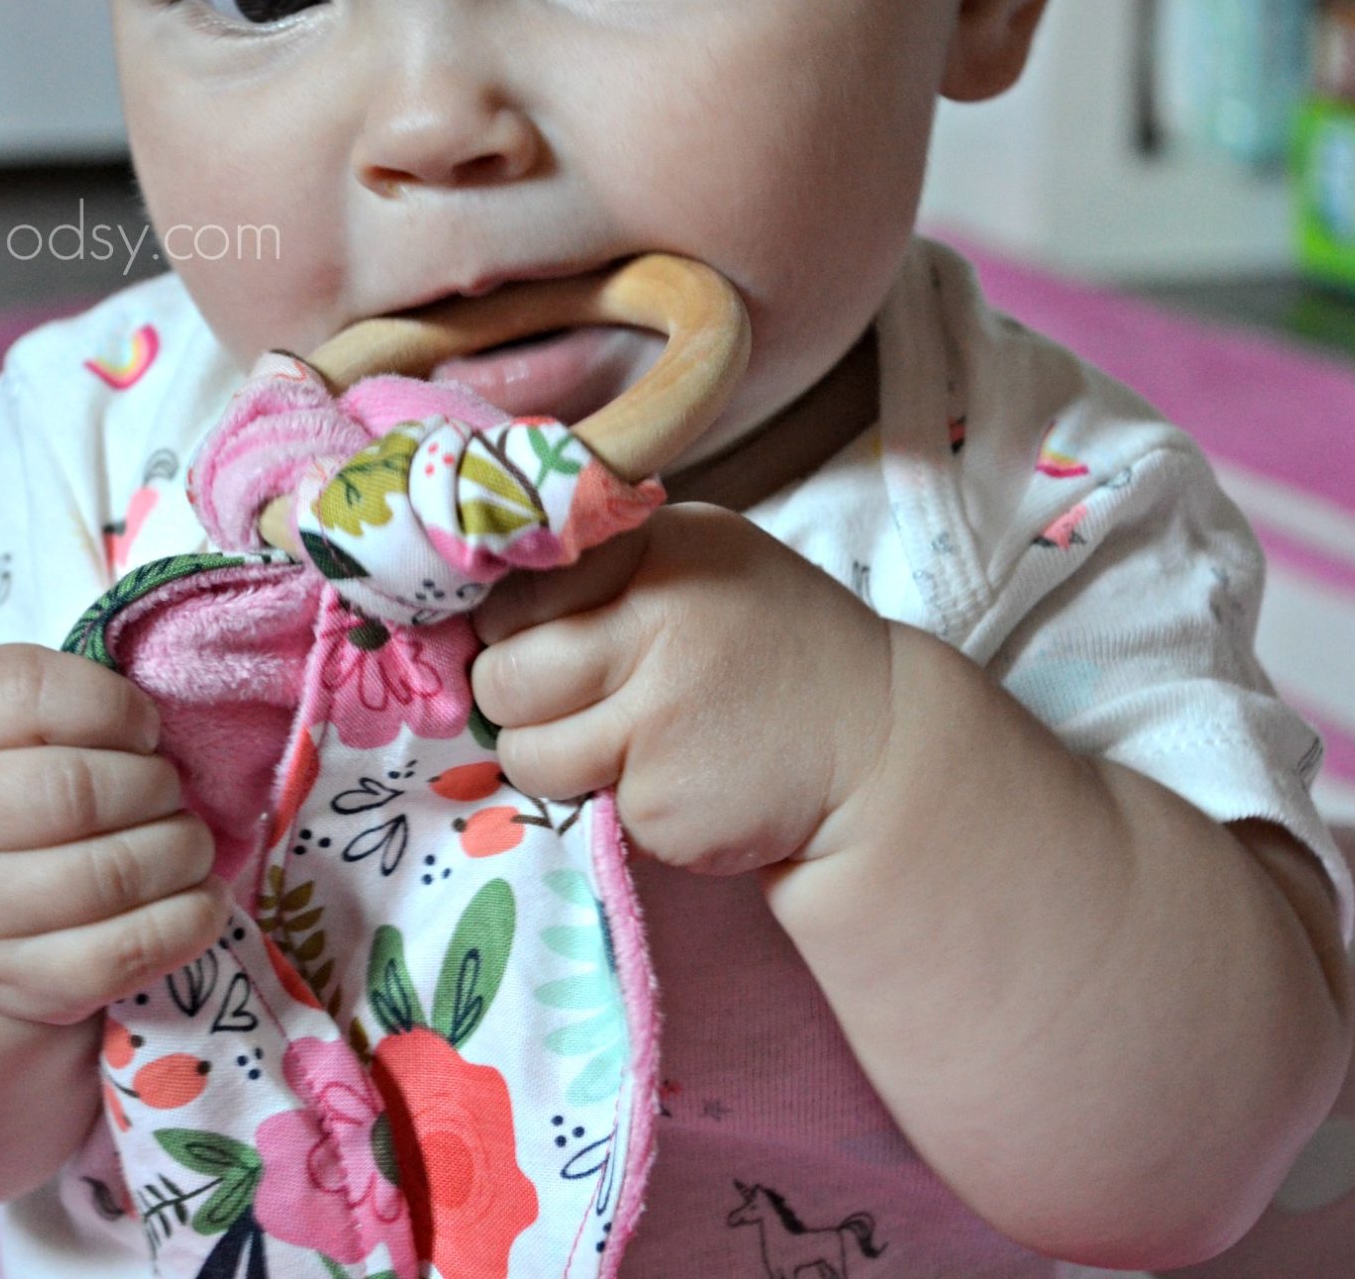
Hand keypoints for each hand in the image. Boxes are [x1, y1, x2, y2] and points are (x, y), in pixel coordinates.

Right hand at [0, 644, 226, 1027]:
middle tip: (166, 791)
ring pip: (111, 875)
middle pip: (78, 790)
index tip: (141, 727)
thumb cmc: (1, 784)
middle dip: (156, 785)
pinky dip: (189, 918)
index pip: (27, 692)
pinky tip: (200, 895)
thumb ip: (70, 698)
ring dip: (181, 849)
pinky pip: (125, 954)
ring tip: (184, 841)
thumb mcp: (6, 719)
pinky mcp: (19, 982)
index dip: (113, 705)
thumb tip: (162, 723)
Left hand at [470, 503, 894, 875]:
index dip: (513, 626)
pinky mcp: (663, 800)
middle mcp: (658, 623)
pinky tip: (678, 775)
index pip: (517, 589)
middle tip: (566, 702)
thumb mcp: (702, 563)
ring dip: (553, 757)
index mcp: (661, 549)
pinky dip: (616, 801)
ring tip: (622, 741)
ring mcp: (660, 718)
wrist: (876, 744)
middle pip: (502, 676)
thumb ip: (605, 570)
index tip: (539, 640)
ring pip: (526, 752)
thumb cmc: (768, 648)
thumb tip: (477, 616)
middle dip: (515, 699)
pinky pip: (583, 805)